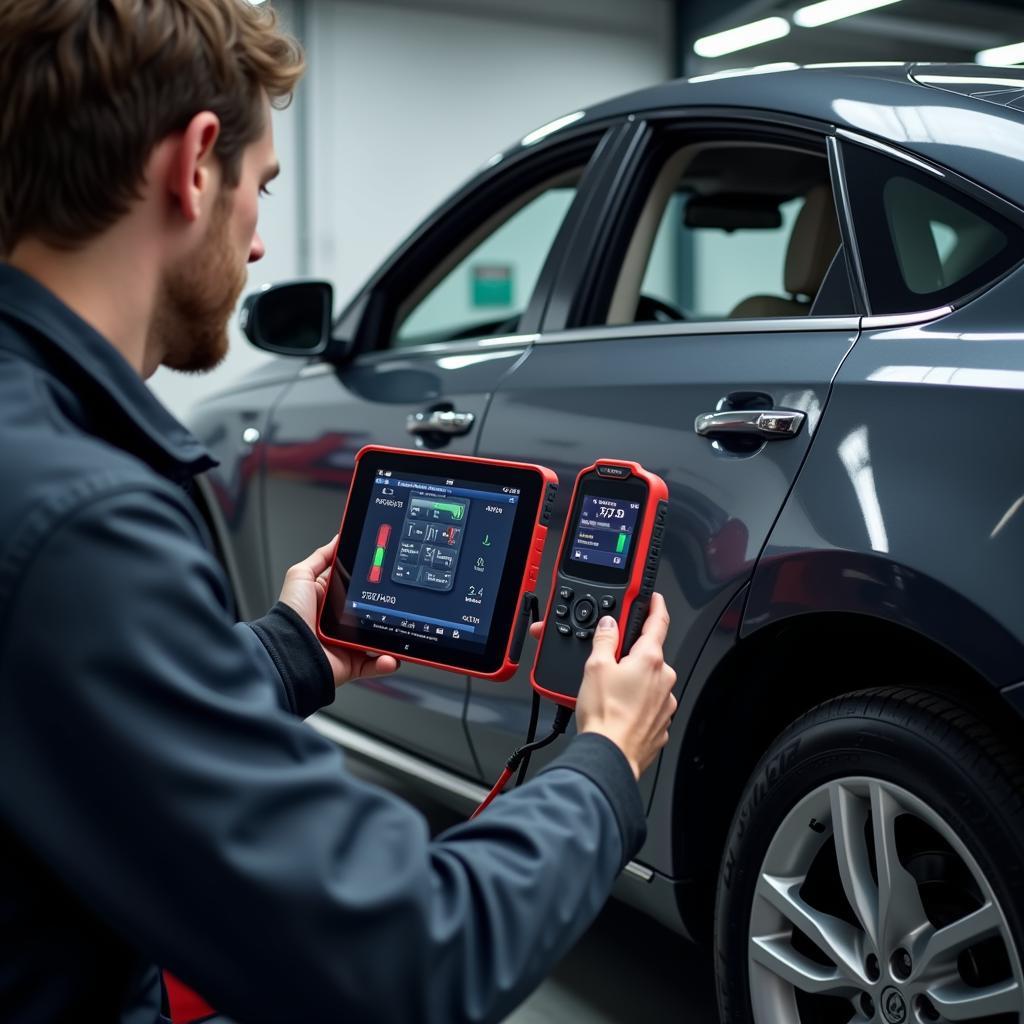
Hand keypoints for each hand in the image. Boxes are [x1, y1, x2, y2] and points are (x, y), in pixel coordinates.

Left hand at [279, 536, 398, 687]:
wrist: (289, 651)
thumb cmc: (291, 615)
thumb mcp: (301, 576)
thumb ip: (321, 557)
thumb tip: (337, 539)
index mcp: (331, 601)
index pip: (356, 588)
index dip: (371, 582)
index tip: (386, 576)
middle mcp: (341, 623)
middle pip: (372, 612)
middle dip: (388, 609)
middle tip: (401, 604)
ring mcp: (348, 643)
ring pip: (379, 639)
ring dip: (393, 638)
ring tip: (402, 633)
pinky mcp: (352, 662)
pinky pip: (375, 663)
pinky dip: (386, 662)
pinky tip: (391, 656)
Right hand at [574, 593, 676, 779]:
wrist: (610, 756)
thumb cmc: (605, 716)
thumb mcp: (595, 667)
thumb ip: (605, 641)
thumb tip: (610, 626)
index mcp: (650, 660)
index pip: (658, 622)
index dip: (656, 606)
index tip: (655, 599)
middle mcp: (664, 679)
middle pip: (649, 656)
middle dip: (631, 656)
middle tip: (609, 663)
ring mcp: (665, 704)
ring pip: (648, 682)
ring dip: (633, 682)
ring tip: (609, 694)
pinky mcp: (661, 724)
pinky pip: (649, 705)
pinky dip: (635, 704)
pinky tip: (616, 710)